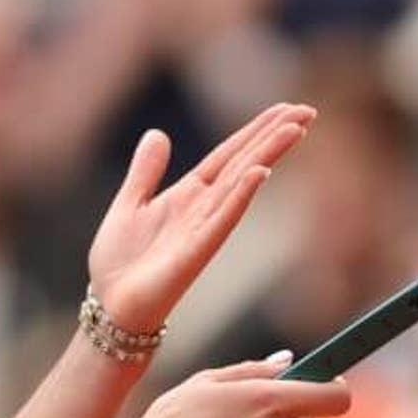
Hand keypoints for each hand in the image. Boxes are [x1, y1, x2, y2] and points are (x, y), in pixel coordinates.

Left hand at [88, 103, 314, 332]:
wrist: (110, 309)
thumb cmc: (119, 264)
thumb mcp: (129, 205)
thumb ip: (146, 172)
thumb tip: (157, 134)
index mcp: (188, 195)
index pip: (228, 154)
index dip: (255, 130)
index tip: (286, 109)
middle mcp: (202, 208)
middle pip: (244, 163)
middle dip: (273, 136)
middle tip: (307, 111)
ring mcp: (202, 229)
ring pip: (240, 184)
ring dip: (266, 156)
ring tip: (294, 130)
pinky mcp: (194, 253)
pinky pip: (222, 221)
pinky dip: (240, 196)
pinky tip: (259, 174)